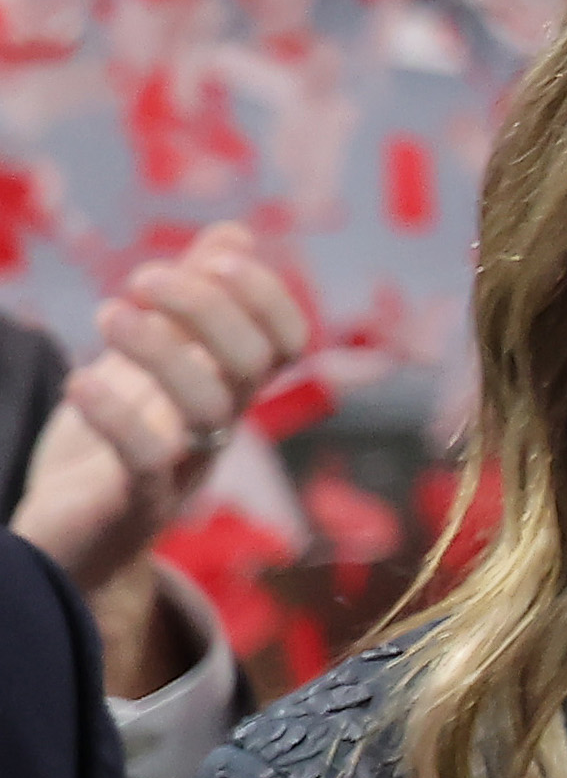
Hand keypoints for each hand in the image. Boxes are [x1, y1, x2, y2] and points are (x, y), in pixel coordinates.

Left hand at [14, 226, 312, 627]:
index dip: (265, 294)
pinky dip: (117, 418)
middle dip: (204, 307)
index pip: (289, 339)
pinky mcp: (136, 507)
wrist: (67, 543)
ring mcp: (184, 469)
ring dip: (163, 351)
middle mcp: (222, 428)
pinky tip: (80, 380)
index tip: (214, 255)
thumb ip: (193, 302)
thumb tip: (234, 233)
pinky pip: (146, 464)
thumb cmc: (111, 445)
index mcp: (231, 390)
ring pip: (211, 409)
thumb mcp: (151, 362)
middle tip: (139, 278)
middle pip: (253, 364)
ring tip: (106, 314)